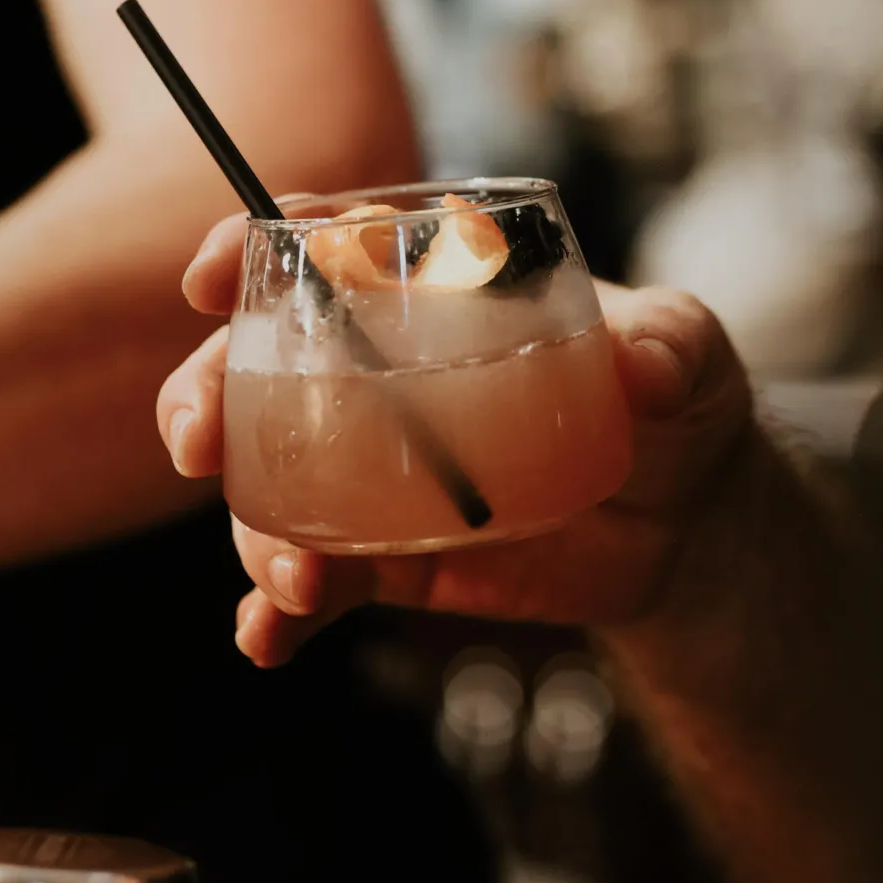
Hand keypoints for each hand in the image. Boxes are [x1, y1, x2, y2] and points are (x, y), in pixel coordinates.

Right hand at [158, 215, 755, 665]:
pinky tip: (267, 638)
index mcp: (430, 285)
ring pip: (266, 485)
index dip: (255, 244)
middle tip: (196, 442)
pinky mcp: (383, 555)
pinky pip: (311, 579)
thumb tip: (639, 373)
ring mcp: (367, 466)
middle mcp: (374, 367)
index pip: (324, 243)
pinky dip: (276, 612)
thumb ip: (667, 347)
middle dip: (200, 394)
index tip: (209, 273)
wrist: (685, 523)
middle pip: (252, 364)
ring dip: (251, 529)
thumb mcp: (686, 353)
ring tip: (295, 578)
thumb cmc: (673, 399)